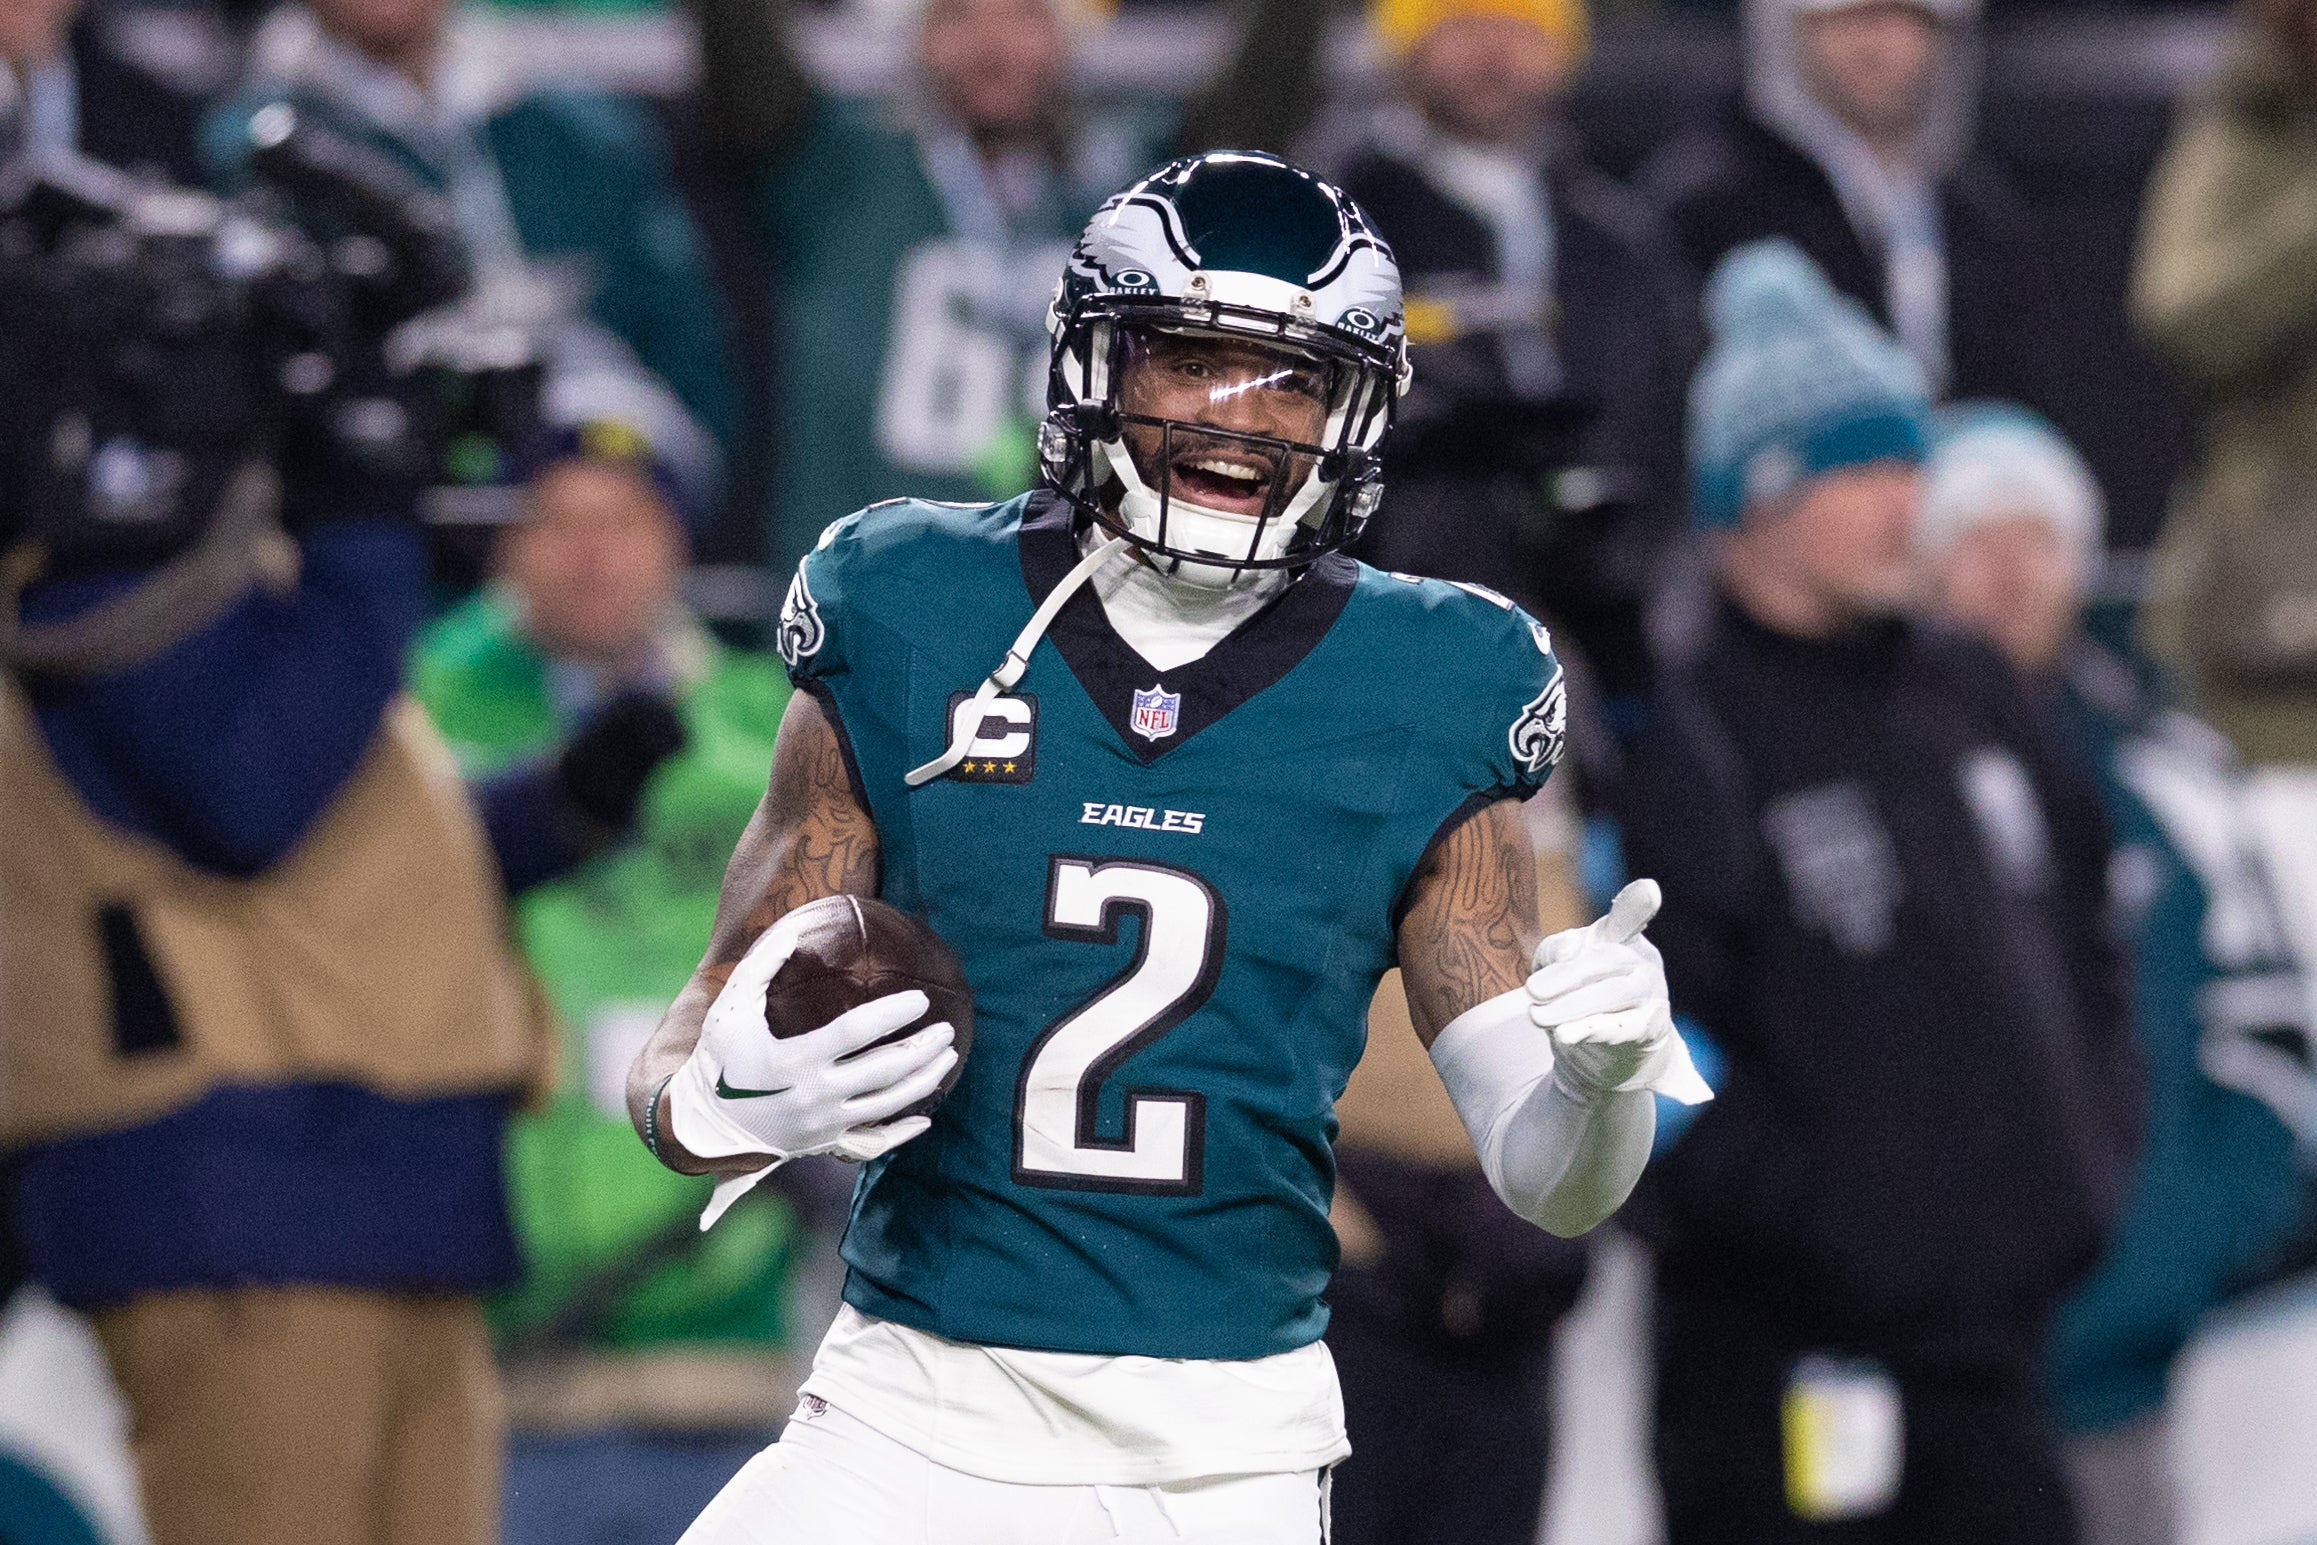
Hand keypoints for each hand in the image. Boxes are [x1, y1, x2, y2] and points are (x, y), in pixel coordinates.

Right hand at [667, 918, 957, 1166]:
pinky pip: (874, 1144)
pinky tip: (927, 1118)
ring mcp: (823, 1125)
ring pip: (888, 1106)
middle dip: (922, 1049)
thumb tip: (795, 927)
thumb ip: (762, 964)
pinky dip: (904, 1132)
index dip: (894, 1013)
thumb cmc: (720, 1057)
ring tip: (948, 1058)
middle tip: (948, 1030)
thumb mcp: (732, 1007)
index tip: (921, 999)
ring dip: (924, 1081)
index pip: (857, 1032)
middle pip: (885, 1072)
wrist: (703, 1122)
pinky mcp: (825, 1144)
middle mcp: (815, 1096)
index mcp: (794, 1060)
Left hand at [1527, 879, 1690, 1100]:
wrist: (1605, 1055)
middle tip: (1531, 990)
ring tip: (1538, 1017)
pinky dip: (1592, 1030)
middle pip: (1606, 960)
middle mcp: (1641, 962)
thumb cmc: (1578, 996)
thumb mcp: (1557, 967)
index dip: (1638, 903)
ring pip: (1614, 995)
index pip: (1628, 916)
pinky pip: (1623, 1028)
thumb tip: (1568, 950)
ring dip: (1573, 1006)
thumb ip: (1557, 951)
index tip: (1649, 890)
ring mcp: (1651, 996)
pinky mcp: (1650, 1030)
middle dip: (1566, 975)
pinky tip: (1566, 1034)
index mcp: (1620, 937)